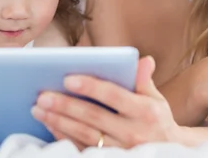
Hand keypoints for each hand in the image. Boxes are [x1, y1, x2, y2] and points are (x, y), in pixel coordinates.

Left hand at [31, 56, 181, 148]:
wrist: (169, 151)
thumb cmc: (156, 119)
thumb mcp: (156, 98)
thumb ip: (144, 79)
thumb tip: (144, 59)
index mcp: (145, 111)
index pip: (113, 95)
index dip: (90, 87)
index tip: (67, 79)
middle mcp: (133, 132)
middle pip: (93, 117)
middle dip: (65, 105)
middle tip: (42, 95)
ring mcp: (121, 150)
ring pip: (84, 135)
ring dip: (59, 121)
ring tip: (38, 109)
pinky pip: (83, 149)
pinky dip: (64, 137)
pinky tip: (49, 125)